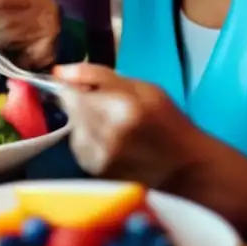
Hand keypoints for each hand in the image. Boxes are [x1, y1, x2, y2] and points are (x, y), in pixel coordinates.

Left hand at [54, 63, 201, 186]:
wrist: (188, 169)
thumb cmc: (167, 122)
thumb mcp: (141, 88)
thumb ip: (96, 75)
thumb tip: (58, 71)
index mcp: (118, 108)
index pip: (68, 93)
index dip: (76, 89)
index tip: (92, 91)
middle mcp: (104, 135)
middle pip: (70, 112)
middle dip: (84, 107)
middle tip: (112, 112)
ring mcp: (98, 158)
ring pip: (74, 131)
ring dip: (86, 126)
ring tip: (116, 130)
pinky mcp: (96, 174)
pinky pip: (81, 150)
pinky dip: (91, 144)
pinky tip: (115, 146)